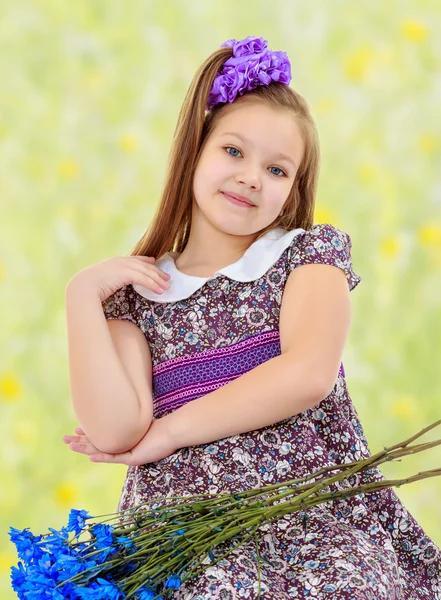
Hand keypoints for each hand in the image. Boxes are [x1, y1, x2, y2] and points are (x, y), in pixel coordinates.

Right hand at [62, 419, 177, 465]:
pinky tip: (91, 455)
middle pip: (97, 446)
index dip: (87, 435)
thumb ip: (129, 414)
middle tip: (65, 440)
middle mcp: (124, 449)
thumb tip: (119, 400)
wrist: (172, 431)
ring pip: (102, 452)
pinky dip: (103, 456)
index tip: (75, 429)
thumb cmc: (159, 425)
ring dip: (86, 449)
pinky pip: (115, 457)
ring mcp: (128, 454)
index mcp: (123, 441)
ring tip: (72, 446)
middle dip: (80, 442)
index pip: (101, 438)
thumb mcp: (139, 418)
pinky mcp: (134, 458)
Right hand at [66, 254, 170, 303]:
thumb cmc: (88, 288)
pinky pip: (144, 279)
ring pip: (146, 272)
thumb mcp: (101, 281)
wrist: (83, 286)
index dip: (145, 261)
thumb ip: (109, 280)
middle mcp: (120, 261)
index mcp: (115, 262)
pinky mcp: (126, 273)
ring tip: (166, 287)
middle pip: (144, 265)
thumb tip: (110, 286)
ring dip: (158, 280)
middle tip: (167, 278)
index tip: (153, 262)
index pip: (135, 259)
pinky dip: (153, 285)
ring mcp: (123, 266)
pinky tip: (159, 291)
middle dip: (157, 271)